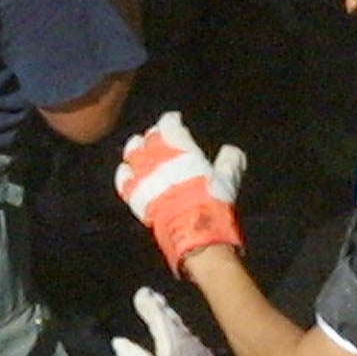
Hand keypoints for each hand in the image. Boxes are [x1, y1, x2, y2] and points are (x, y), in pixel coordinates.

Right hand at [112, 286, 238, 355]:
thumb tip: (118, 342)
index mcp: (170, 340)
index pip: (157, 315)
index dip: (148, 304)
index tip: (141, 293)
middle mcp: (186, 339)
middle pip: (171, 318)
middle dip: (161, 307)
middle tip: (153, 296)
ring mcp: (199, 349)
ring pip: (182, 328)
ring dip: (171, 319)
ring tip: (164, 313)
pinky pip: (190, 338)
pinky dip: (181, 333)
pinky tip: (181, 337)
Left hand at [116, 110, 245, 274]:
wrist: (197, 234)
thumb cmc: (215, 204)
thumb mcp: (229, 178)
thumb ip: (230, 161)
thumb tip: (233, 152)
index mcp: (182, 150)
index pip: (169, 124)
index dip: (171, 121)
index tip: (174, 120)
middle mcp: (160, 159)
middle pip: (149, 138)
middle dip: (154, 135)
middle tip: (157, 136)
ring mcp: (146, 178)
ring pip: (132, 155)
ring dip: (135, 150)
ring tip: (138, 148)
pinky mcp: (138, 198)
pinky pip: (123, 181)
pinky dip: (124, 174)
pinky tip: (126, 172)